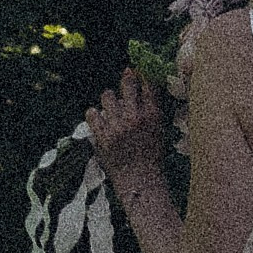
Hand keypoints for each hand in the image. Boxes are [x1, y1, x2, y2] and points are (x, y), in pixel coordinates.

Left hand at [86, 69, 165, 193]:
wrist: (140, 181)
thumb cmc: (152, 158)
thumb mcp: (159, 131)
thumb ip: (153, 111)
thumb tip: (145, 89)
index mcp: (153, 116)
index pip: (148, 85)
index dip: (143, 74)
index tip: (139, 71)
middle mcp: (135, 118)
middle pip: (127, 84)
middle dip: (127, 78)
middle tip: (127, 76)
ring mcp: (117, 126)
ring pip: (107, 96)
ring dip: (110, 98)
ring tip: (112, 106)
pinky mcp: (102, 136)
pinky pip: (93, 113)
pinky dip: (95, 114)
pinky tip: (100, 118)